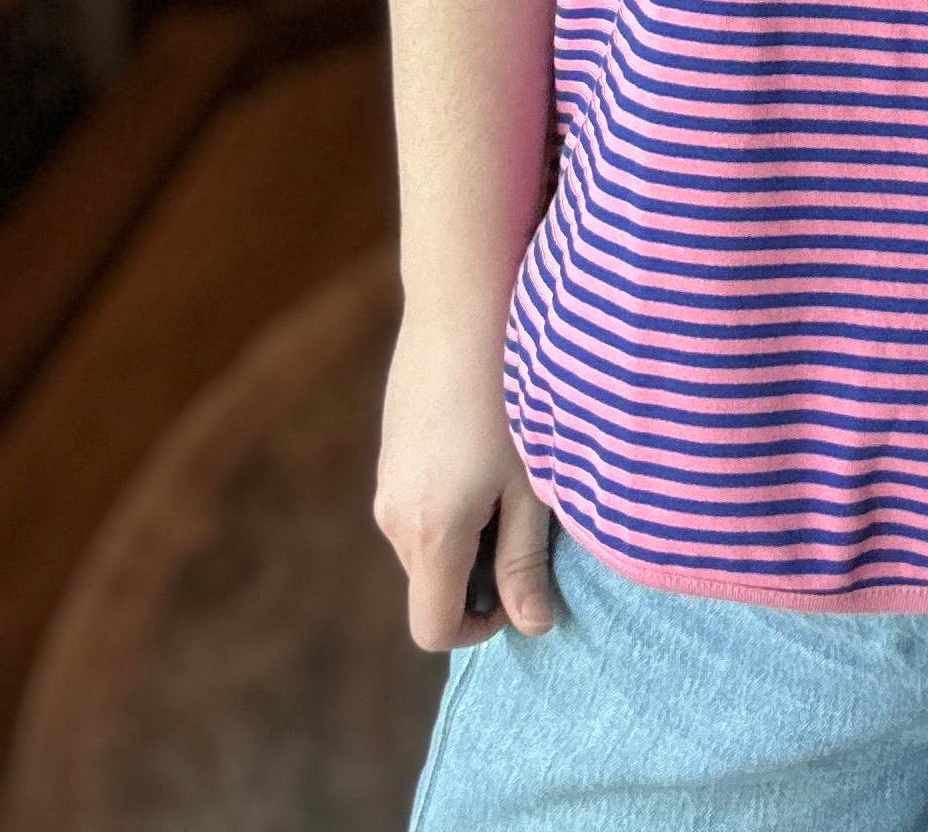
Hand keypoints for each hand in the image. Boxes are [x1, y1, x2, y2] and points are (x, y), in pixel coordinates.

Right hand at [375, 306, 558, 650]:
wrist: (464, 306)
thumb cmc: (511, 395)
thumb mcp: (531, 483)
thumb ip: (526, 561)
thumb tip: (534, 626)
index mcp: (430, 534)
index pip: (435, 628)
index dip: (481, 629)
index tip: (523, 591)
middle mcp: (394, 516)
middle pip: (431, 585)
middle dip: (479, 575)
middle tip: (531, 519)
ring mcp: (386, 481)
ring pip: (426, 543)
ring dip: (468, 534)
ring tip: (515, 472)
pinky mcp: (391, 450)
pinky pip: (418, 503)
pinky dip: (452, 500)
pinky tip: (489, 444)